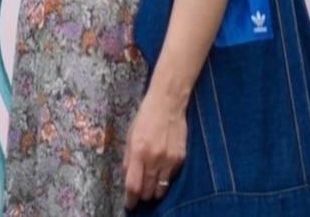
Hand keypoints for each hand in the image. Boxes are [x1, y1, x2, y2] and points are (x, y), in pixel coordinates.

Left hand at [123, 89, 187, 209]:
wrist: (168, 104)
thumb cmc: (145, 118)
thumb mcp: (130, 136)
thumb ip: (129, 159)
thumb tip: (128, 178)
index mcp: (139, 151)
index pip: (133, 185)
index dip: (130, 199)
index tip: (129, 205)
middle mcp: (155, 158)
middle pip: (148, 190)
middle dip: (142, 196)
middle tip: (139, 194)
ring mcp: (170, 159)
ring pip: (161, 188)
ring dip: (154, 191)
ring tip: (150, 188)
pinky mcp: (181, 158)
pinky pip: (171, 177)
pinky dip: (165, 179)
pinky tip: (161, 172)